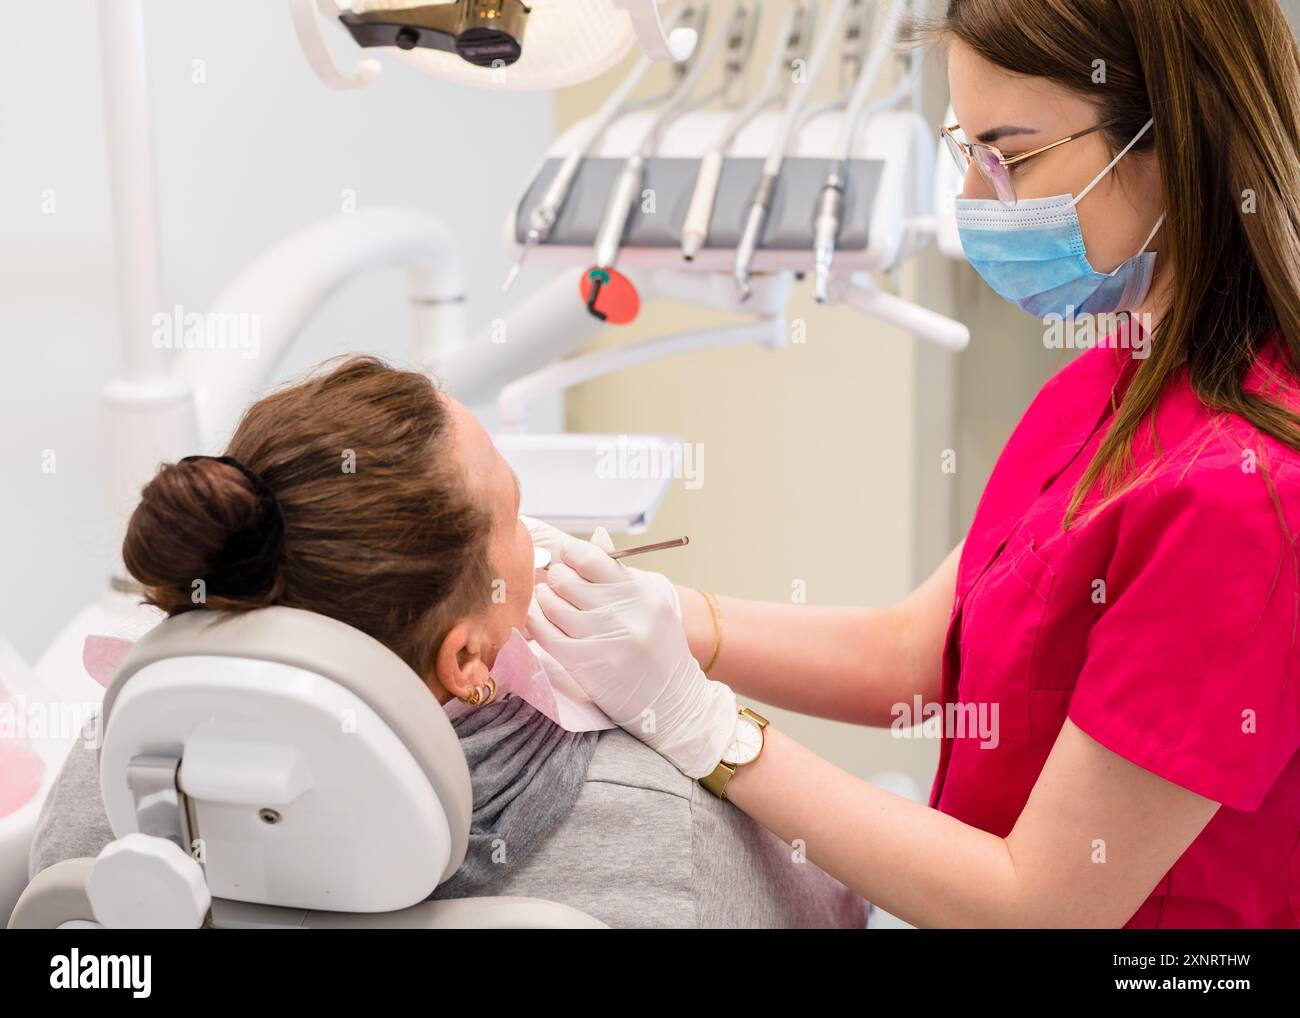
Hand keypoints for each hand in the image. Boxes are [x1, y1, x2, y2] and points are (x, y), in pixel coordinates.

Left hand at [528, 528, 736, 778]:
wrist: (671, 701)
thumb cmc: (659, 648)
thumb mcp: (650, 603)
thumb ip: (620, 572)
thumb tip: (596, 536)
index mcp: (641, 591)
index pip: (591, 557)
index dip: (570, 554)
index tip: (566, 557)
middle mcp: (623, 611)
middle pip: (566, 579)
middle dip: (555, 577)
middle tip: (557, 583)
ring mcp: (602, 638)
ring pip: (551, 603)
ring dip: (544, 599)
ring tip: (550, 602)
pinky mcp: (583, 663)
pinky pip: (544, 631)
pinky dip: (536, 621)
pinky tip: (541, 620)